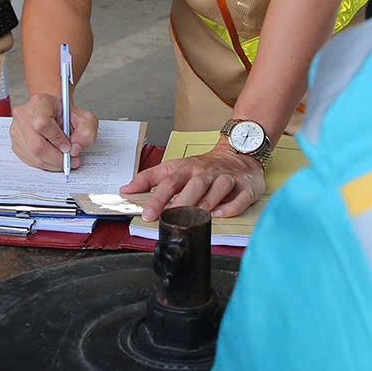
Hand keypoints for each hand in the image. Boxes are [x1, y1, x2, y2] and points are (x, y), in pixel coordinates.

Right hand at [9, 92, 97, 170]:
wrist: (53, 112)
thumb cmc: (65, 114)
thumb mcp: (84, 118)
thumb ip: (86, 131)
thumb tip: (75, 149)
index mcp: (40, 103)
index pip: (43, 124)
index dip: (57, 140)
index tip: (68, 147)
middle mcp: (24, 114)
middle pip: (37, 145)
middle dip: (57, 158)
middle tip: (71, 161)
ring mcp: (16, 129)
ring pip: (33, 155)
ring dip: (52, 163)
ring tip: (64, 160)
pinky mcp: (15, 142)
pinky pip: (29, 160)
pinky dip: (44, 164)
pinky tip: (53, 159)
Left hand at [123, 140, 264, 220]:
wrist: (239, 152)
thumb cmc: (203, 166)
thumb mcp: (174, 167)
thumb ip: (149, 179)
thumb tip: (126, 190)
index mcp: (187, 168)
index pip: (170, 182)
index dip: (157, 198)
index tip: (147, 213)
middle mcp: (206, 172)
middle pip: (194, 185)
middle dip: (181, 202)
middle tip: (170, 218)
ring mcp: (227, 178)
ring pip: (217, 189)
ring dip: (206, 203)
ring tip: (194, 218)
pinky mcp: (245, 187)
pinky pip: (240, 198)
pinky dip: (230, 207)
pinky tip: (220, 215)